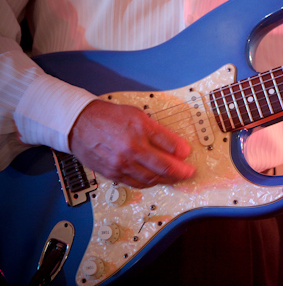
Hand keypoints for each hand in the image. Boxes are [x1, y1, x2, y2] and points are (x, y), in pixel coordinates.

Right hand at [69, 100, 194, 187]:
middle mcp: (131, 148)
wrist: (79, 124)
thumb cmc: (108, 117)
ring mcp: (121, 163)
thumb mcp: (138, 115)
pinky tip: (156, 180)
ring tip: (175, 178)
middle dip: (180, 171)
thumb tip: (177, 146)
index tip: (188, 154)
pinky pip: (136, 183)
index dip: (183, 151)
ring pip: (151, 178)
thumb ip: (158, 131)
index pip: (170, 144)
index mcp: (140, 129)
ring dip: (167, 180)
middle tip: (188, 172)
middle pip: (163, 166)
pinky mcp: (112, 173)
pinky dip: (149, 183)